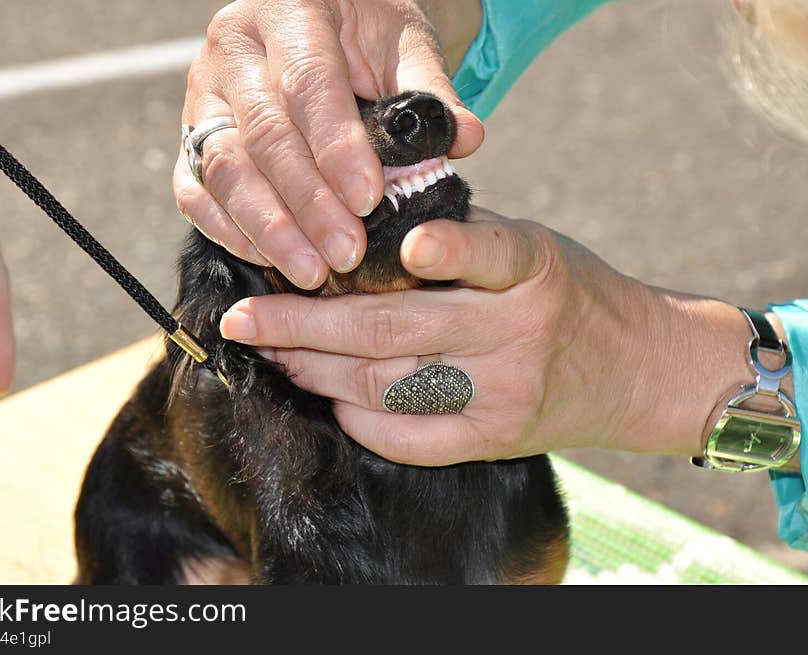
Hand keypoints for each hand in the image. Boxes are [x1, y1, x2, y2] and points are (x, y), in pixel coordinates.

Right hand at [175, 0, 483, 288]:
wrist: (319, 22)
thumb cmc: (365, 33)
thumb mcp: (405, 44)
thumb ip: (431, 91)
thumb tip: (465, 138)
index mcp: (289, 10)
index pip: (308, 83)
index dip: (337, 148)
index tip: (368, 201)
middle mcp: (234, 49)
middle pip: (264, 134)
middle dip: (307, 204)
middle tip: (346, 253)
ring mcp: (204, 94)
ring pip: (222, 168)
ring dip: (267, 228)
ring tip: (312, 271)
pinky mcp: (191, 136)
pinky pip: (195, 189)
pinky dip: (229, 230)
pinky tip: (269, 258)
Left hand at [218, 207, 755, 465]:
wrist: (639, 369)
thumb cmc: (571, 294)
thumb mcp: (531, 247)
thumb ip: (460, 242)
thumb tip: (358, 241)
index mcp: (530, 267)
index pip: (482, 251)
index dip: (437, 250)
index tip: (388, 249)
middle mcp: (515, 331)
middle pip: (392, 329)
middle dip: (302, 324)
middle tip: (242, 318)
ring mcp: (503, 393)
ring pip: (386, 384)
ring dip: (316, 370)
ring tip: (268, 352)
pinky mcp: (494, 439)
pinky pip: (410, 439)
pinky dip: (360, 419)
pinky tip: (327, 397)